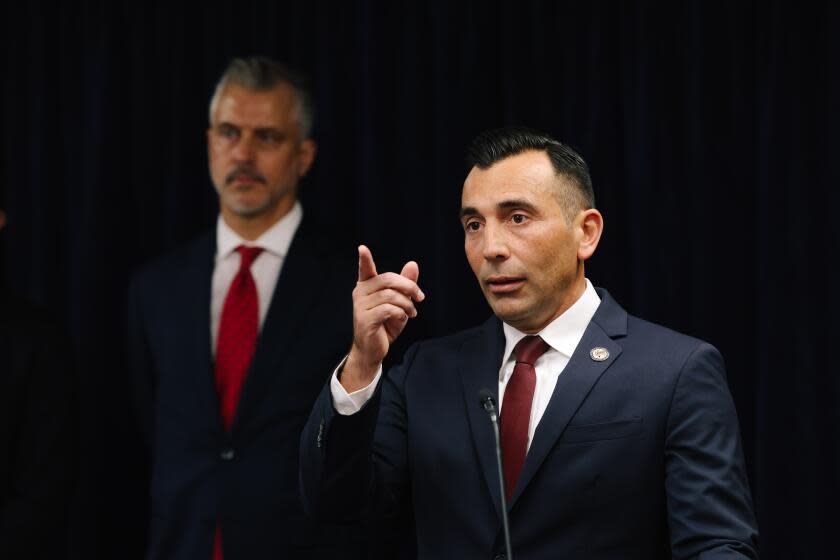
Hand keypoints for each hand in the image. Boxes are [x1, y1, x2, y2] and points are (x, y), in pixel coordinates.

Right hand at [341, 245, 423, 391]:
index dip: (364, 259)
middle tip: (420, 297)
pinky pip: (388, 309)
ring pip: (390, 295)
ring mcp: (361, 306)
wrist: (373, 350)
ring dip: (407, 303)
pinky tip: (404, 317)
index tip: (362, 248)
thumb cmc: (385, 324)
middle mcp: (360, 293)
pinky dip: (401, 312)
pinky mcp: (365, 319)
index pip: (364, 269)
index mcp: (366, 286)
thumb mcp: (399, 302)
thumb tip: (412, 264)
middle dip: (408, 286)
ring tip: (412, 312)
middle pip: (388, 280)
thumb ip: (405, 283)